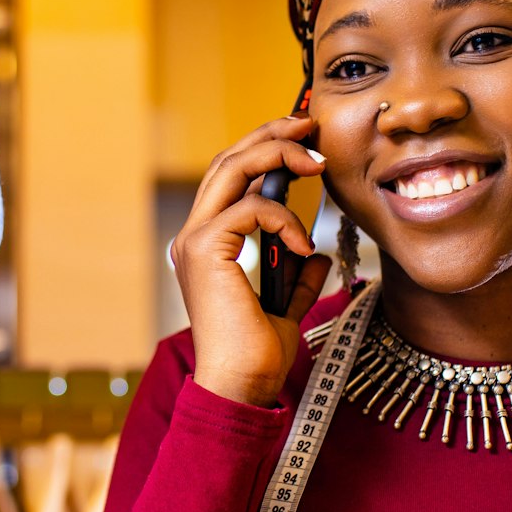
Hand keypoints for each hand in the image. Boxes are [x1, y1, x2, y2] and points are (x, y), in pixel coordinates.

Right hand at [170, 115, 334, 408]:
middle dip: (271, 134)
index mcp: (208, 245)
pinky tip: (303, 243)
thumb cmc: (258, 356)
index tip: (305, 140)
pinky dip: (283, 219)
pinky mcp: (206, 250)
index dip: (266, 149)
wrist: (242, 387)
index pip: (232, 177)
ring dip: (278, 155)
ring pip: (232, 169)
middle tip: (309, 124)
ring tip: (315, 162)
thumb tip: (315, 256)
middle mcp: (195, 236)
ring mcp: (195, 241)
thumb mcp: (285, 307)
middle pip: (228, 160)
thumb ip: (296, 278)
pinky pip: (248, 210)